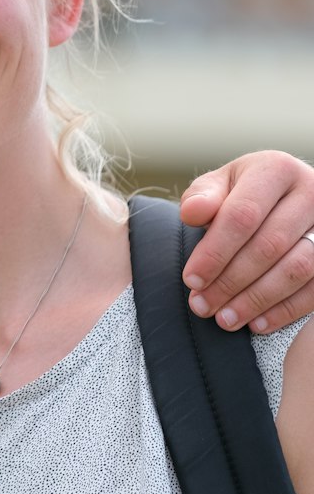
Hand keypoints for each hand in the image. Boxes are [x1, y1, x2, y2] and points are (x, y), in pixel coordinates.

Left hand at [180, 151, 313, 332]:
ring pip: (297, 269)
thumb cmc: (244, 193)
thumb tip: (193, 213)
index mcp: (276, 170)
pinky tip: (257, 324)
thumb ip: (202, 197)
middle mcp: (311, 192)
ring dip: (257, 299)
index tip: (191, 280)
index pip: (242, 215)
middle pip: (269, 245)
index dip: (215, 252)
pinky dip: (286, 310)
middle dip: (230, 281)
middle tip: (202, 306)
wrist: (284, 197)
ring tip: (225, 319)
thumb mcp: (221, 186)